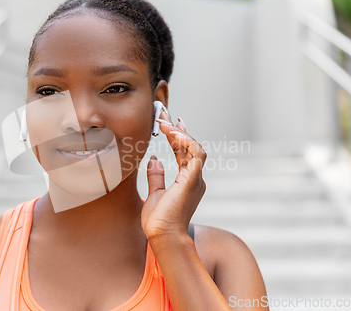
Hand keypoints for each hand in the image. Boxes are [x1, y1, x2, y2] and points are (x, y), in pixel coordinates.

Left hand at [141, 111, 206, 239]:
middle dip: (177, 129)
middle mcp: (195, 178)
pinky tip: (174, 134)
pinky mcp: (193, 180)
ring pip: (194, 147)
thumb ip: (156, 175)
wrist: (162, 236)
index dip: (178, 136)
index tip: (169, 122)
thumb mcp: (155, 193)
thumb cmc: (158, 220)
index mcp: (187, 181)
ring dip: (180, 133)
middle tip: (164, 114)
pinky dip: (187, 142)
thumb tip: (154, 159)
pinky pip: (196, 155)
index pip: (184, 152)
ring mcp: (196, 179)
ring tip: (165, 122)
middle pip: (189, 146)